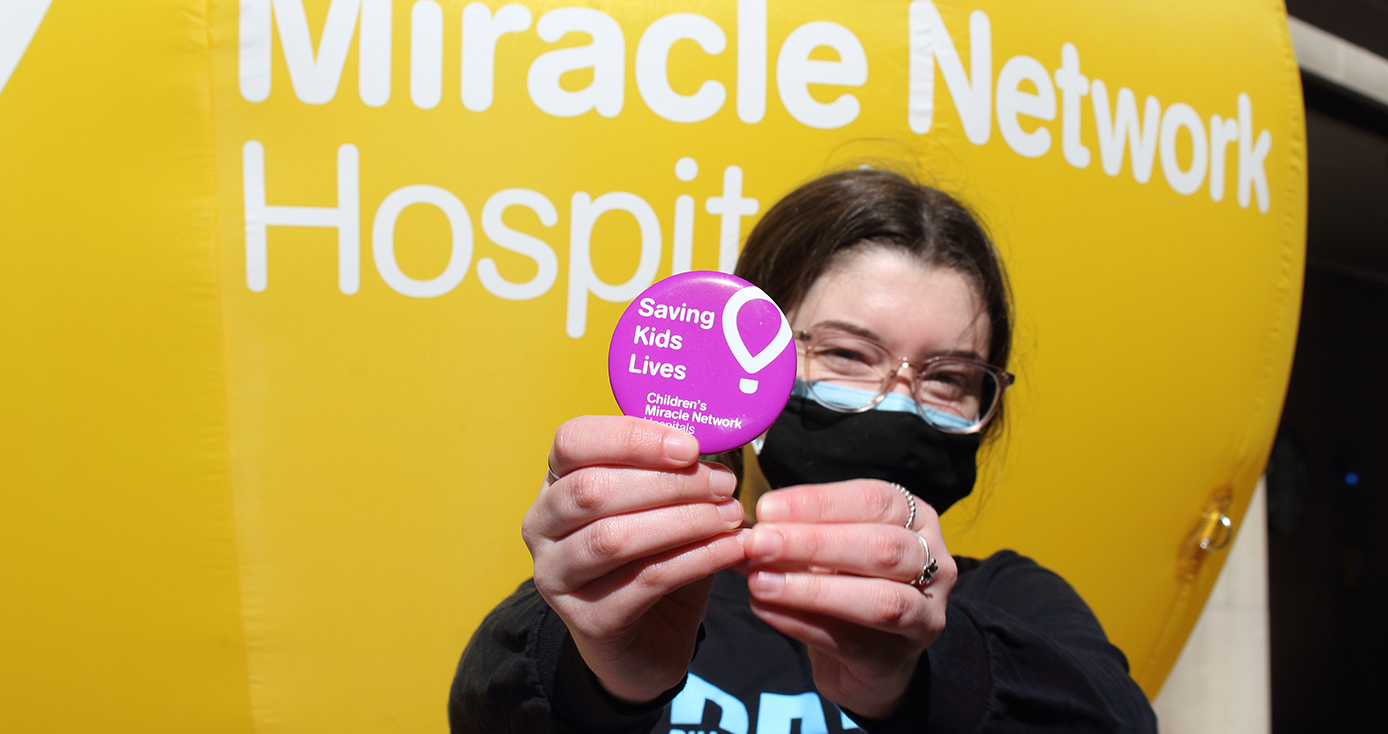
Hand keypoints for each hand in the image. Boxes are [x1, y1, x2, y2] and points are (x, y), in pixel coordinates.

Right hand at [522, 416, 746, 703]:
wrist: (649, 641)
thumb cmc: (655, 557)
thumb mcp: (662, 504)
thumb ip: (676, 470)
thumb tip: (720, 435)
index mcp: (555, 482)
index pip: (573, 441)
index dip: (632, 438)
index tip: (689, 446)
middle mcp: (542, 526)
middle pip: (594, 490)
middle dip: (669, 483)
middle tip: (724, 484)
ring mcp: (556, 576)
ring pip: (614, 537)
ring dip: (684, 521)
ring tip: (731, 516)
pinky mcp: (587, 620)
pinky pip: (646, 579)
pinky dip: (697, 559)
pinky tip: (732, 549)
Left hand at [741, 480, 955, 719]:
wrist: (867, 656)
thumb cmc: (846, 583)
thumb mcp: (826, 549)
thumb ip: (794, 535)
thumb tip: (743, 527)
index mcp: (917, 520)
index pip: (874, 501)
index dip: (820, 502)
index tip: (767, 507)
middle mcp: (934, 564)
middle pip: (882, 548)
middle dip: (814, 543)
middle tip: (758, 543)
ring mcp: (924, 615)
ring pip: (879, 600)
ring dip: (811, 589)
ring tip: (758, 581)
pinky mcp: (897, 659)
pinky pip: (850, 640)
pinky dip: (801, 622)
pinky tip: (766, 609)